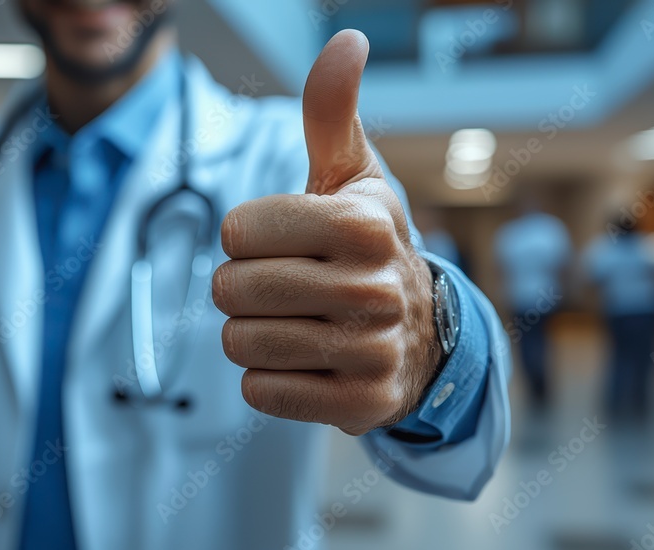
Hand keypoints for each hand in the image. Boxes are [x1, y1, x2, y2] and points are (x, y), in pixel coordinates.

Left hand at [212, 30, 440, 435]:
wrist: (420, 334)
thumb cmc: (366, 245)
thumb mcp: (353, 176)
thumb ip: (332, 111)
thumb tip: (346, 39)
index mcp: (365, 225)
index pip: (239, 230)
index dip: (245, 235)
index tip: (278, 240)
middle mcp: (375, 291)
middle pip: (232, 288)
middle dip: (239, 286)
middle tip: (279, 285)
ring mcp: (372, 354)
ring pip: (241, 342)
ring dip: (250, 331)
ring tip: (292, 322)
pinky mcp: (360, 407)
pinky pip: (260, 391)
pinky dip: (266, 377)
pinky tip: (303, 360)